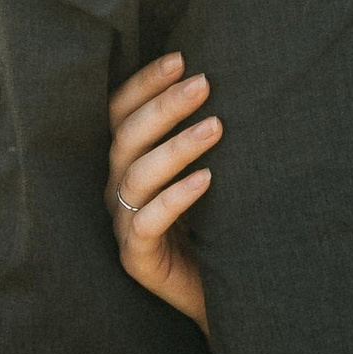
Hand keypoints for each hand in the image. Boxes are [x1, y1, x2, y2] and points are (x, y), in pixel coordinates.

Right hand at [106, 55, 220, 332]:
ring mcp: (123, 225)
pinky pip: (146, 223)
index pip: (120, 112)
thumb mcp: (209, 171)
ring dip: (176, 147)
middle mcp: (117, 190)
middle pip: (126, 138)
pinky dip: (175, 198)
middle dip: (165, 106)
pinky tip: (206, 180)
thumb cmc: (217, 224)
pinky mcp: (136, 260)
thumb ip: (206, 133)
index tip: (182, 59)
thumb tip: (235, 77)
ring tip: (216, 126)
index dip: (145, 83)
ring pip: (136, 176)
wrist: (222, 294)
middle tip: (205, 84)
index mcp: (127, 163)